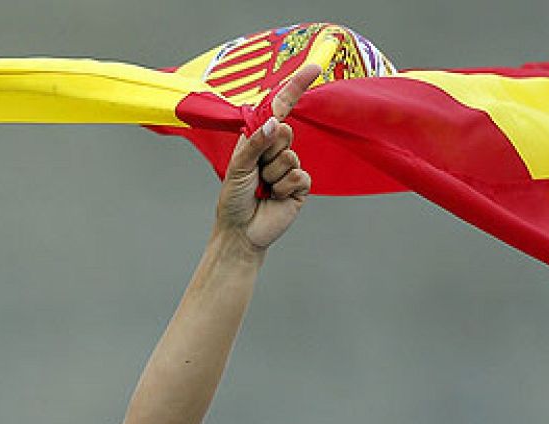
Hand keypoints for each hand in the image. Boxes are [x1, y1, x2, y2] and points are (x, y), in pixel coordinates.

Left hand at [215, 64, 319, 251]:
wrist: (242, 231)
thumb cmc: (233, 198)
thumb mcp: (238, 166)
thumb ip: (256, 143)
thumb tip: (276, 124)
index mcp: (259, 138)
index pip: (280, 109)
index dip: (296, 87)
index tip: (314, 68)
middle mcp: (276, 149)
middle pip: (285, 133)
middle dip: (268, 152)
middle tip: (256, 171)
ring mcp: (290, 167)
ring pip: (290, 157)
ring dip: (272, 175)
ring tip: (262, 188)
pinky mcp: (300, 186)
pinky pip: (299, 176)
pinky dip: (284, 187)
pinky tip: (274, 197)